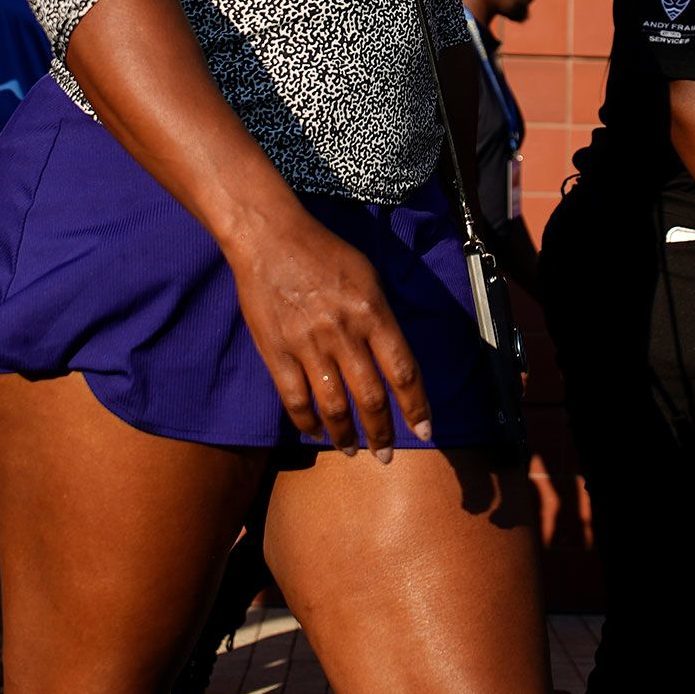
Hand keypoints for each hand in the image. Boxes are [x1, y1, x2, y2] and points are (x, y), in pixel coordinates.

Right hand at [226, 208, 431, 458]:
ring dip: (345, 437)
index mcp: (372, 313)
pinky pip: (295, 399)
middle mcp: (343, 333)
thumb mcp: (368, 276)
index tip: (424, 432)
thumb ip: (382, 319)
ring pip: (333, 406)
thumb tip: (392, 361)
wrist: (269, 238)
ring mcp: (307, 345)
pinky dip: (307, 422)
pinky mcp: (275, 352)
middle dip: (382, 433)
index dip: (417, 408)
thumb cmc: (324, 253)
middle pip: (371, 398)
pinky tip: (315, 431)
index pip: (403, 372)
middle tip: (386, 455)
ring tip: (352, 451)